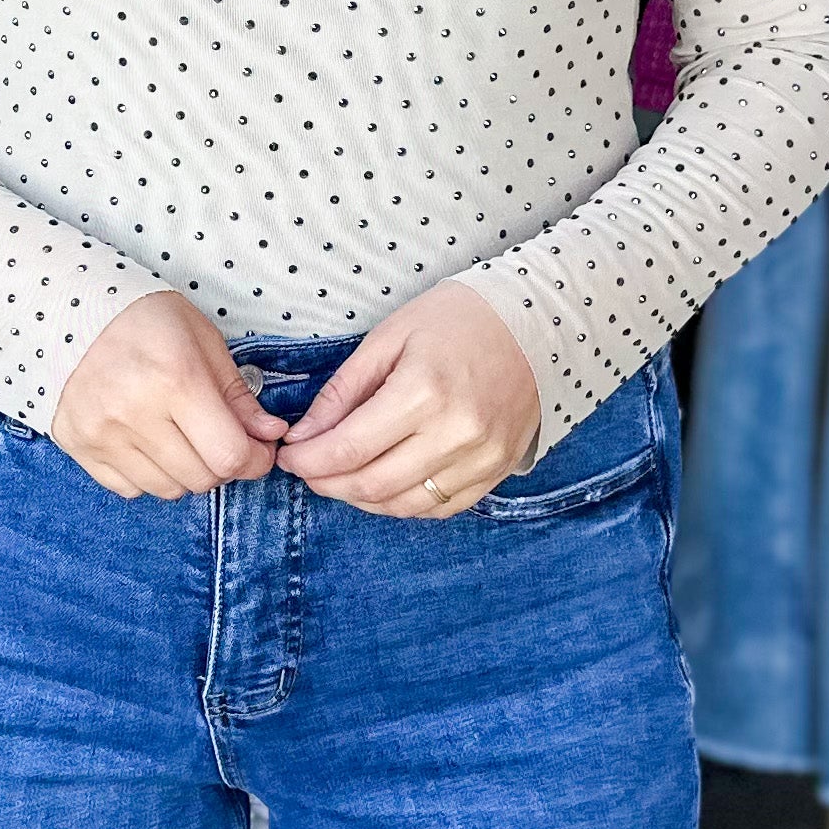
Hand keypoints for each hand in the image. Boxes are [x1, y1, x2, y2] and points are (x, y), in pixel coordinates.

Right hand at [53, 293, 287, 500]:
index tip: (259, 450)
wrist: (72, 310)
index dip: (255, 460)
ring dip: (186, 473)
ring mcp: (102, 434)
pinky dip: (148, 476)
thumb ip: (238, 394)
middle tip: (221, 440)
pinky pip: (129, 489)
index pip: (229, 454)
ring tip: (183, 440)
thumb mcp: (203, 342)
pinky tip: (148, 444)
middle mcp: (135, 413)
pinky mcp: (79, 445)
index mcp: (175, 380)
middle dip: (223, 466)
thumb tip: (270, 434)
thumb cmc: (147, 320)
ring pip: (166, 489)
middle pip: (201, 478)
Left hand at [277, 285, 539, 516]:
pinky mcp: (497, 471)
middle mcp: (456, 433)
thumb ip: (344, 390)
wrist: (538, 324)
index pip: (349, 448)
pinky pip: (440, 508)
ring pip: (403, 505)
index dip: (310, 460)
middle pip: (372, 485)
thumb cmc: (458, 320)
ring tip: (342, 476)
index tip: (291, 455)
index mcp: (424, 391)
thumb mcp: (390, 337)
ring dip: (361, 498)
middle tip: (309, 468)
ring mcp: (482, 458)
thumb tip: (305, 434)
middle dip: (327, 483)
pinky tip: (384, 484)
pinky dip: (403, 504)